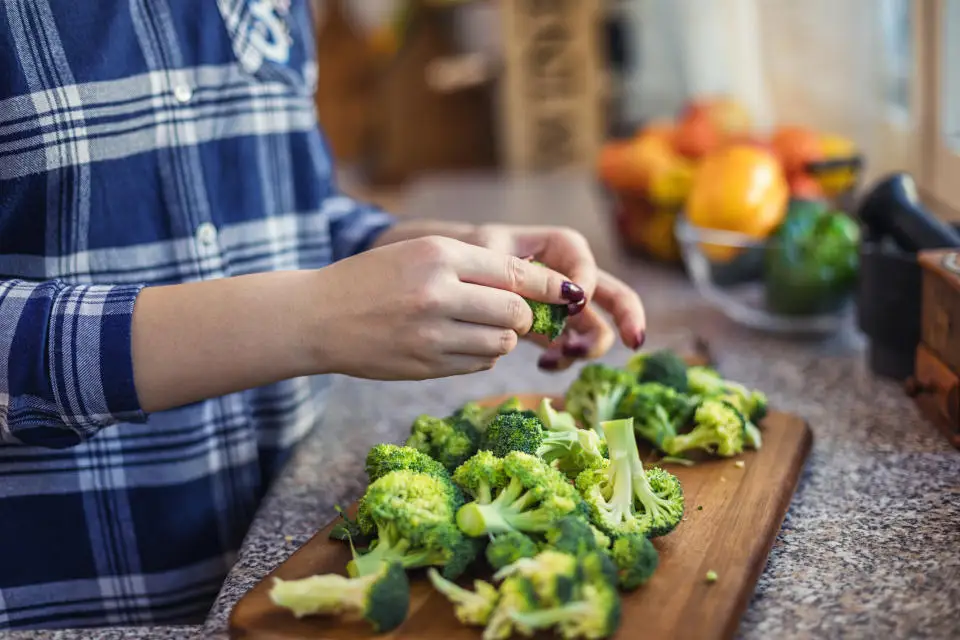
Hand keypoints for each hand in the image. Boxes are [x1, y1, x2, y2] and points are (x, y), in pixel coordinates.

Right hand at [311, 235, 585, 379]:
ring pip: (500, 344)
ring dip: (503, 338)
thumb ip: (472, 268)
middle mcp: (438, 294)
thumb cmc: (371, 280)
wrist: (317, 317)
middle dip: (526, 316)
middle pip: (516, 312)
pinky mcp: (426, 366)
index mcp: (439, 256)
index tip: (572, 293)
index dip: (551, 286)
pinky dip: (480, 356)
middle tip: (517, 314)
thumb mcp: (418, 255)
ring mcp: (431, 335)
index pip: (515, 273)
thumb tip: (533, 289)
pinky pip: (478, 365)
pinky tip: (457, 344)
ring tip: (481, 328)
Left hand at [472, 224, 646, 370]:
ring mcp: (565, 306)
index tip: (569, 305)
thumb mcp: (488, 252)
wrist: (453, 276)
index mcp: (560, 246)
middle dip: (628, 317)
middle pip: (614, 294)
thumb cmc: (470, 252)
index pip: (584, 265)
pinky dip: (564, 358)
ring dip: (587, 346)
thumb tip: (565, 296)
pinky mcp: (554, 330)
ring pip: (596, 327)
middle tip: (634, 342)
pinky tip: (544, 362)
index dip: (585, 284)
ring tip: (560, 356)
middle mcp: (571, 275)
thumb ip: (522, 272)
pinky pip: (571, 347)